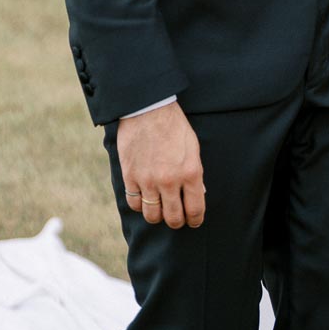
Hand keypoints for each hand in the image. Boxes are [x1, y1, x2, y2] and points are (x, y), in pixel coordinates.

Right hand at [117, 102, 204, 229]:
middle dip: (177, 221)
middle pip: (173, 218)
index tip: (193, 221)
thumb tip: (198, 193)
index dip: (195, 220)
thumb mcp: (192, 147)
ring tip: (159, 209)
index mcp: (190, 172)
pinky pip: (134, 203)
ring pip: (152, 216)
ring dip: (157, 215)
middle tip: (176, 217)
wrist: (148, 108)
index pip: (195, 210)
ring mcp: (148, 180)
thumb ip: (194, 172)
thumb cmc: (173, 125)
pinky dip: (140, 204)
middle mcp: (170, 180)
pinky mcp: (130, 176)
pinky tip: (144, 197)